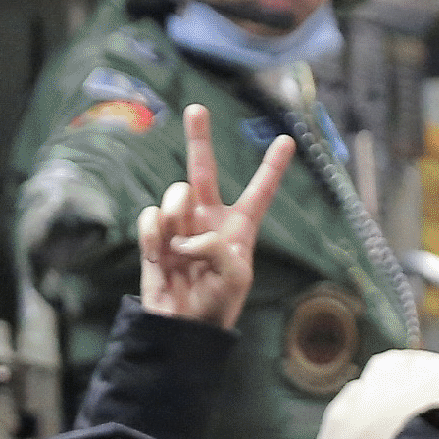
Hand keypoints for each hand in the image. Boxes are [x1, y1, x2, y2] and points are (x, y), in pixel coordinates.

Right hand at [139, 104, 294, 332]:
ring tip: (180, 250)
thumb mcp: (236, 278)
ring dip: (177, 217)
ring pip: (175, 194)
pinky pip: (151, 217)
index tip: (287, 141)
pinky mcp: (156, 236)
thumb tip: (188, 235)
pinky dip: (155, 236)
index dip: (272, 167)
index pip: (260, 192)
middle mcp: (209, 219)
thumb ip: (221, 248)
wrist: (180, 328)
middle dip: (199, 139)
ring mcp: (181, 226)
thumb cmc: (216, 306)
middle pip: (203, 170)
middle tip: (197, 109)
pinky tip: (160, 257)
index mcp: (239, 228)